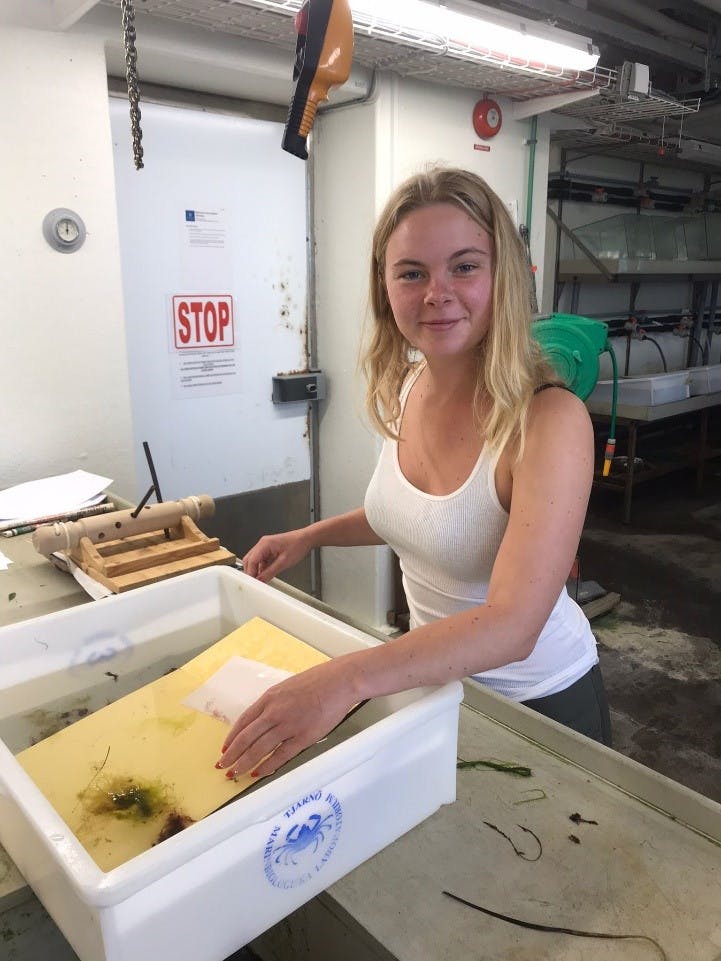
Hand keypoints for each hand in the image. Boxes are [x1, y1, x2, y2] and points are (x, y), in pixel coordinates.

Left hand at [215, 659, 355, 778]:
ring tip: (235, 774)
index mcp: (269, 698)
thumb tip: (265, 719)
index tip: (224, 749)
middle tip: (223, 766)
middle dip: (232, 755)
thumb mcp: (287, 687)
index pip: (243, 721)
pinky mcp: (303, 737)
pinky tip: (258, 773)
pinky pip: (280, 755)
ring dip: (245, 763)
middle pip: (246, 738)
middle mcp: (274, 712)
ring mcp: (288, 725)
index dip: (232, 738)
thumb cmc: (318, 681)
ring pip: (259, 749)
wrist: (339, 681)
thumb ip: (275, 703)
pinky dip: (267, 766)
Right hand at [242, 528, 311, 582]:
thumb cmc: (298, 545)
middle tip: (255, 582)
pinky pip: (261, 560)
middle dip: (251, 572)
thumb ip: (270, 572)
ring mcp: (265, 546)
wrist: (306, 539)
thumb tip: (260, 580)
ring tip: (262, 580)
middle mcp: (263, 544)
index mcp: (264, 544)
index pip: (251, 560)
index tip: (253, 582)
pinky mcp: (269, 550)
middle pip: (249, 560)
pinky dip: (262, 568)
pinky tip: (266, 574)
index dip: (250, 573)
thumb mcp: (283, 563)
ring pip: (254, 561)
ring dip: (256, 570)